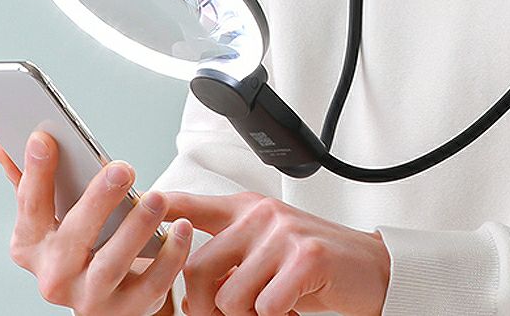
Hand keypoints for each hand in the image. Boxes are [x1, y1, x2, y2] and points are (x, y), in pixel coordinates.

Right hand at [0, 131, 192, 315]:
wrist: (109, 297)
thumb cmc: (82, 245)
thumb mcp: (53, 217)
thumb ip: (31, 180)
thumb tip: (4, 143)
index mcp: (33, 246)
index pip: (31, 207)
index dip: (35, 173)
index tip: (45, 138)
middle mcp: (56, 276)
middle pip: (73, 237)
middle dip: (97, 201)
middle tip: (122, 169)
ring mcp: (91, 297)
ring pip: (111, 264)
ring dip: (136, 228)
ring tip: (157, 197)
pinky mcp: (127, 309)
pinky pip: (152, 284)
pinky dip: (170, 256)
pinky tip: (182, 227)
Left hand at [164, 191, 390, 315]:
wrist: (371, 271)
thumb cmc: (315, 265)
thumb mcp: (269, 248)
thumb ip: (232, 255)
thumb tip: (188, 287)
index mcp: (248, 210)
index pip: (194, 205)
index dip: (162, 209)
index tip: (138, 208)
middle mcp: (261, 215)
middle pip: (197, 269)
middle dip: (205, 308)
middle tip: (233, 315)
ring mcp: (283, 233)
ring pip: (230, 296)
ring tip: (274, 305)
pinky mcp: (305, 257)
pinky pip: (264, 306)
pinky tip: (294, 304)